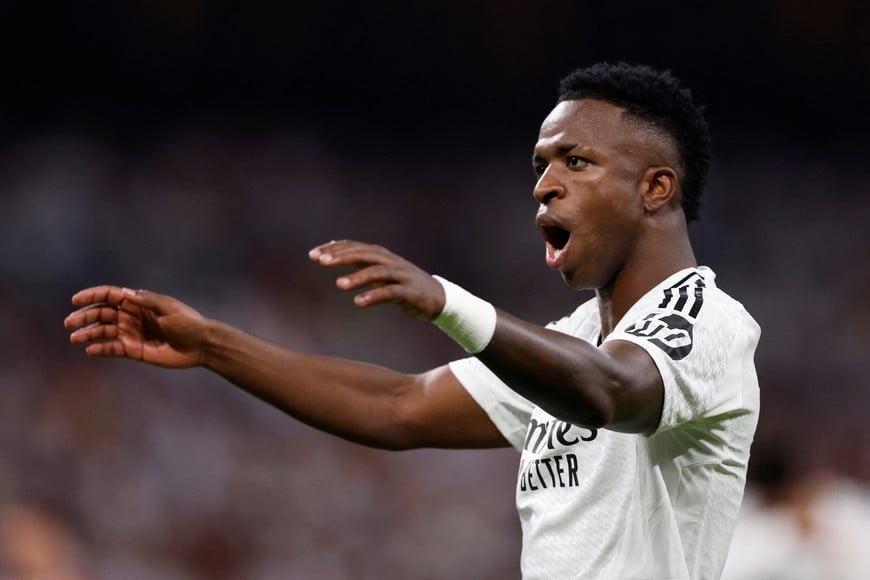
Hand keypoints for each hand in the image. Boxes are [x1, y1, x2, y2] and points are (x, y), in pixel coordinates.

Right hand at [64, 286, 206, 367]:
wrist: (200, 345)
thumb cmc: (188, 322)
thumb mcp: (168, 308)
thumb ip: (146, 301)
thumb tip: (124, 294)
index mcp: (138, 302)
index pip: (110, 296)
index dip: (92, 296)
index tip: (76, 300)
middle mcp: (131, 316)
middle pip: (102, 314)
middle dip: (84, 317)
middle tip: (70, 323)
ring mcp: (131, 333)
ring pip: (104, 332)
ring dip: (88, 334)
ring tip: (75, 338)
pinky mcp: (135, 350)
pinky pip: (113, 349)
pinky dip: (101, 349)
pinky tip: (91, 350)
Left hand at [309, 240, 445, 320]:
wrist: (438, 299)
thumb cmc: (404, 285)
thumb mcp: (381, 271)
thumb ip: (360, 261)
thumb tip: (334, 248)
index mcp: (381, 255)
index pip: (354, 247)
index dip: (334, 249)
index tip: (312, 255)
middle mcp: (390, 261)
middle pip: (364, 254)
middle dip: (342, 256)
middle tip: (320, 261)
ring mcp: (401, 275)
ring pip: (377, 272)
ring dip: (357, 277)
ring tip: (338, 285)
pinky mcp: (409, 292)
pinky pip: (390, 293)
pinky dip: (374, 296)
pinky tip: (359, 302)